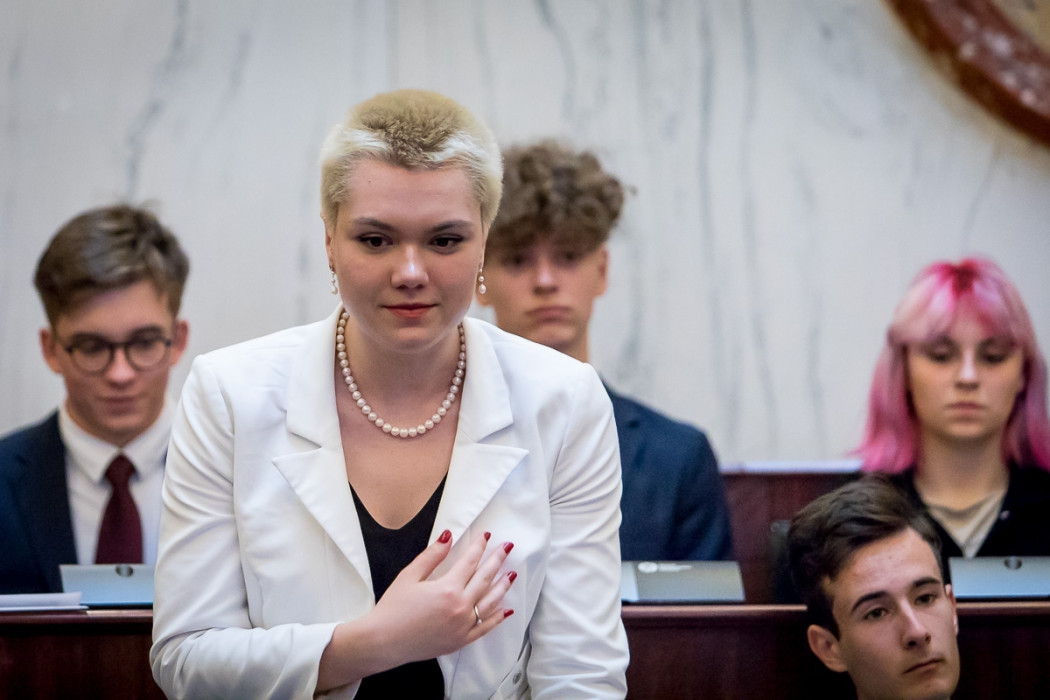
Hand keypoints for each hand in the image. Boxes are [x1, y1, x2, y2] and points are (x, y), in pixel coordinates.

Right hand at [369, 530, 516, 662]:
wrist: (383, 642)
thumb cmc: (393, 608)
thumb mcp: (409, 576)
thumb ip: (432, 555)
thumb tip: (448, 536)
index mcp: (448, 589)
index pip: (470, 562)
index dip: (479, 547)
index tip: (487, 536)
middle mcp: (460, 608)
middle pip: (485, 579)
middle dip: (497, 560)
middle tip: (507, 547)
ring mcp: (462, 626)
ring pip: (490, 603)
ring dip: (502, 586)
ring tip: (511, 574)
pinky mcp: (460, 641)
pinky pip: (485, 627)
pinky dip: (497, 617)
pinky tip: (506, 609)